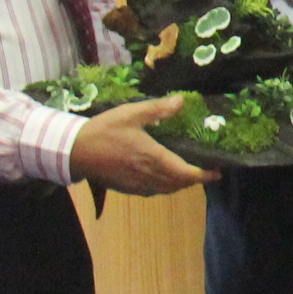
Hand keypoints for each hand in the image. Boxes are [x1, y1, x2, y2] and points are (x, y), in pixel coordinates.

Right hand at [72, 96, 211, 194]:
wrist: (75, 151)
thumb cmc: (103, 130)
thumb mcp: (131, 113)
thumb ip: (157, 109)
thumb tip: (181, 101)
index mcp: (152, 157)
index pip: (185, 173)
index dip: (204, 175)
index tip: (217, 172)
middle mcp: (148, 175)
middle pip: (179, 184)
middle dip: (195, 180)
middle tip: (206, 170)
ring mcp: (137, 185)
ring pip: (166, 190)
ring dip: (180, 184)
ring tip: (189, 174)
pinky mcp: (127, 189)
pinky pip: (153, 192)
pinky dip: (165, 187)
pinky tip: (164, 178)